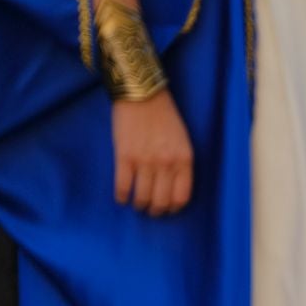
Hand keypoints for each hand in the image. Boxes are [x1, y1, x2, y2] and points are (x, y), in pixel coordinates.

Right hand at [111, 89, 192, 215]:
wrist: (141, 94)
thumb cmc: (164, 116)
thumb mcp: (182, 141)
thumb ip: (180, 163)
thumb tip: (172, 187)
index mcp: (184, 160)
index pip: (181, 197)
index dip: (174, 208)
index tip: (168, 210)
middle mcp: (166, 164)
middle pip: (161, 201)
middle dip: (156, 211)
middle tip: (151, 211)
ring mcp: (144, 161)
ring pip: (142, 197)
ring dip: (139, 205)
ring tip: (137, 204)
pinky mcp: (124, 156)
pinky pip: (122, 185)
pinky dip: (122, 196)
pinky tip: (121, 198)